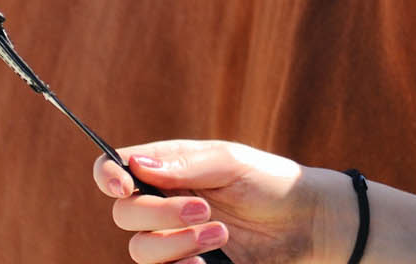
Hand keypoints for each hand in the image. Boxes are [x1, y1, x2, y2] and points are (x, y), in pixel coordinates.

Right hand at [92, 138, 348, 263]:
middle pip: (125, 214)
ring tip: (221, 235)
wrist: (307, 224)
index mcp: (167, 169)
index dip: (107, 175)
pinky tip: (211, 262)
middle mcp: (163, 204)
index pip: (115, 169)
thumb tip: (136, 165)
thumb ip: (184, 165)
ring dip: (175, 244)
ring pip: (141, 250)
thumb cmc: (269, 182)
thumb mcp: (230, 162)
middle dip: (159, 213)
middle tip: (204, 211)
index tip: (123, 184)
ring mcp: (174, 240)